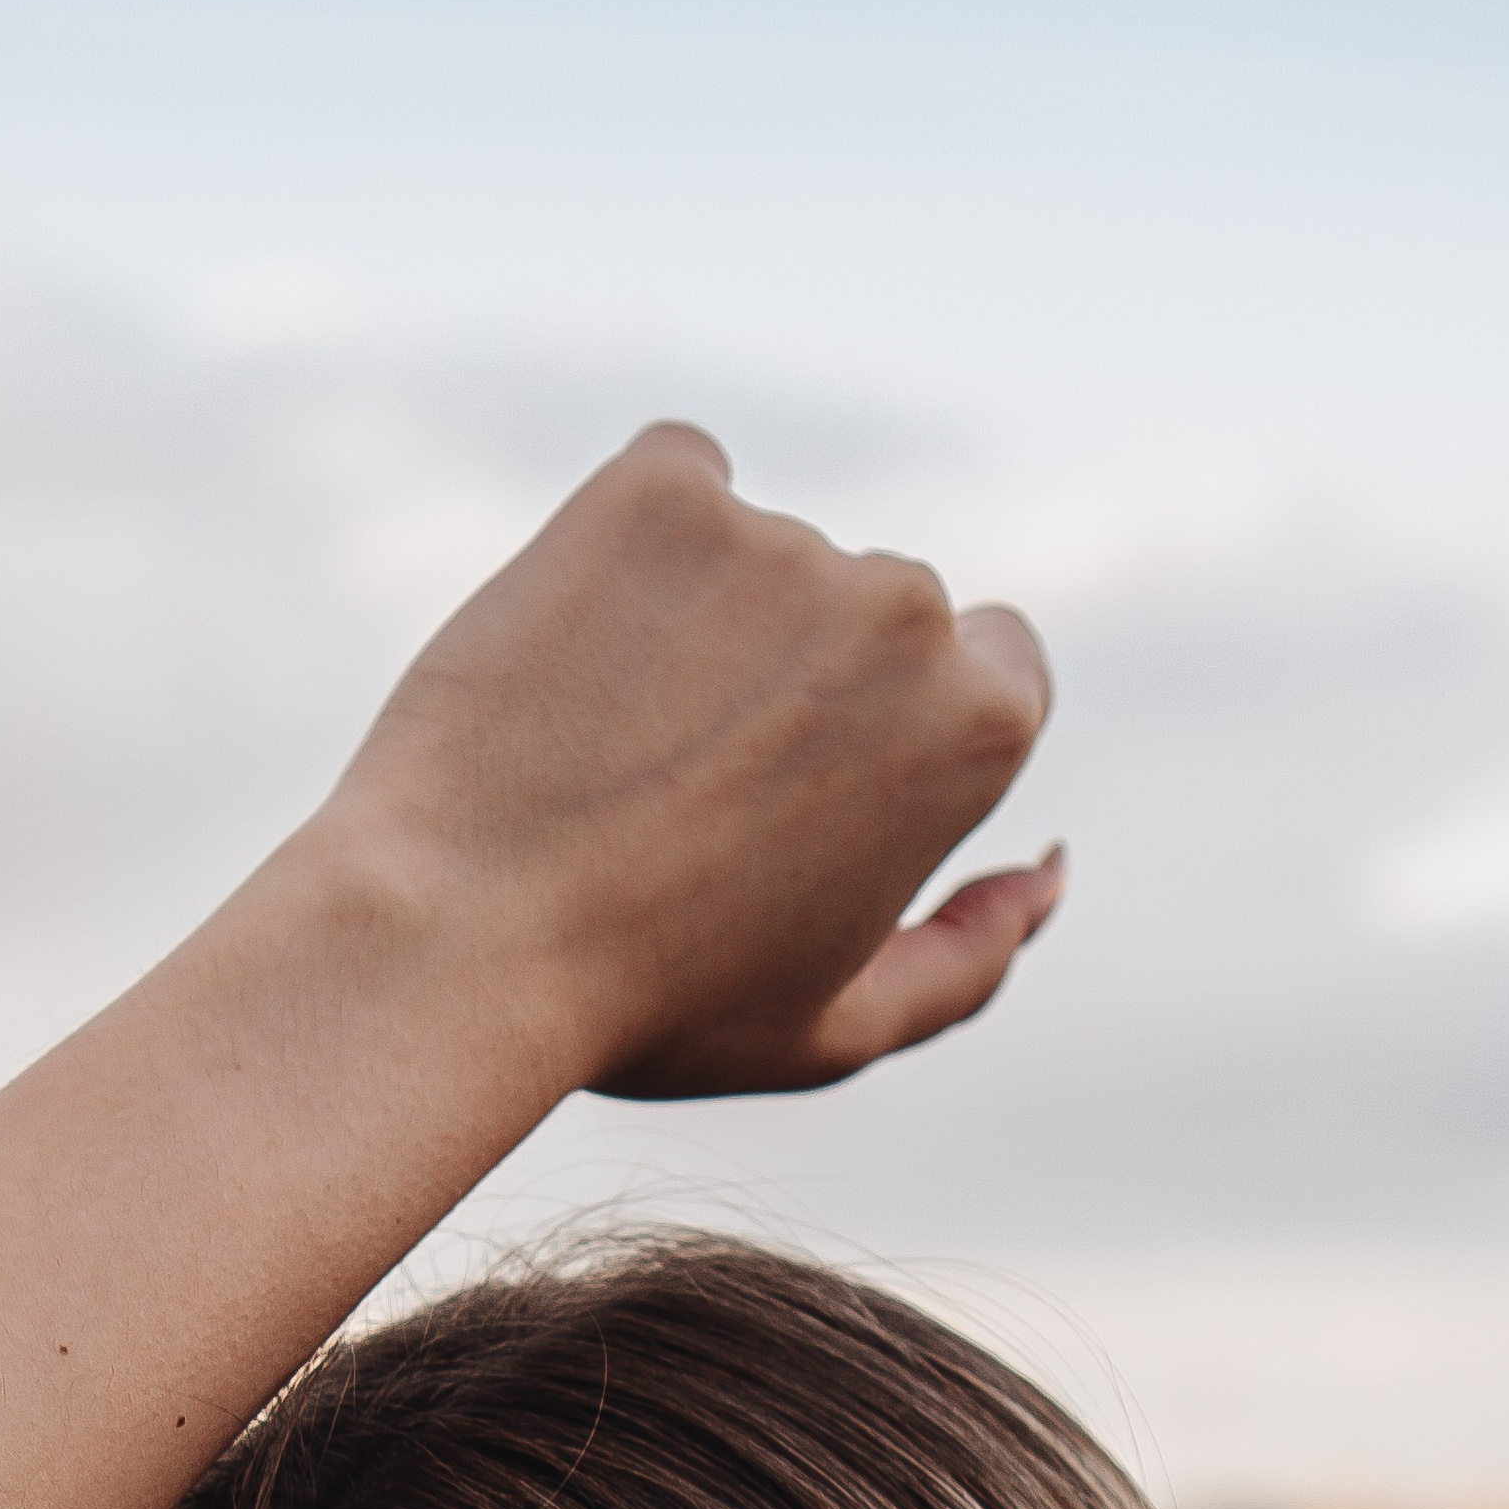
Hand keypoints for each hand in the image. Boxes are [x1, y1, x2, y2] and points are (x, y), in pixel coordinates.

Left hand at [326, 424, 1057, 1100]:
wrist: (458, 935)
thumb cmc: (653, 1004)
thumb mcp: (837, 1025)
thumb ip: (972, 956)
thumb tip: (1051, 871)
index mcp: (976, 725)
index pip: (998, 665)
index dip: (905, 732)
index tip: (813, 789)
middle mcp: (901, 607)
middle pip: (877, 613)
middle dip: (806, 679)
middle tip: (687, 793)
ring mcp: (778, 539)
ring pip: (765, 558)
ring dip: (711, 623)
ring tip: (609, 748)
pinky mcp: (656, 489)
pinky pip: (676, 482)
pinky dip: (636, 546)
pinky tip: (573, 656)